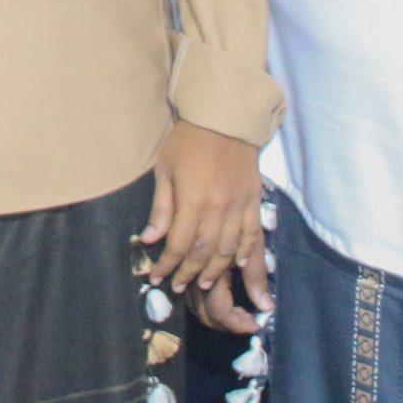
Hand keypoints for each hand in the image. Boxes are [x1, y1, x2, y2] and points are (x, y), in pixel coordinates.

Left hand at [143, 121, 268, 332]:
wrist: (225, 117)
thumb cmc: (188, 141)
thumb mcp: (165, 170)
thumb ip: (161, 208)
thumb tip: (149, 239)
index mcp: (193, 200)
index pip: (179, 244)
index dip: (167, 264)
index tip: (157, 276)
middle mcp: (219, 208)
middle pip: (204, 252)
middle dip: (188, 273)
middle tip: (177, 285)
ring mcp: (239, 205)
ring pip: (229, 249)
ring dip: (215, 270)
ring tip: (203, 283)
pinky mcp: (254, 200)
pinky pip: (253, 234)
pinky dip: (247, 253)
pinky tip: (240, 266)